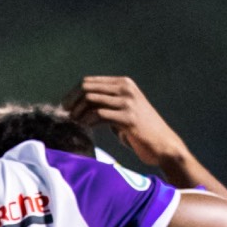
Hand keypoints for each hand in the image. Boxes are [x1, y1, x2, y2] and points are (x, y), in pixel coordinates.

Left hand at [65, 76, 190, 170]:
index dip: (72, 93)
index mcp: (124, 83)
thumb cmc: (139, 131)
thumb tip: (77, 106)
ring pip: (91, 99)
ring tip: (75, 123)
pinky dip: (88, 121)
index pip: (89, 81)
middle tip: (65, 115)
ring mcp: (128, 102)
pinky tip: (85, 128)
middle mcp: (126, 89)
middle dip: (72, 101)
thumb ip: (105, 105)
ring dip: (78, 112)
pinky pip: (99, 114)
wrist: (162, 145)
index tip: (64, 107)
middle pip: (87, 88)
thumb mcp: (121, 112)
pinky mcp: (128, 118)